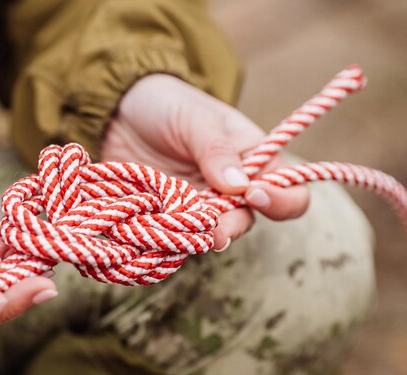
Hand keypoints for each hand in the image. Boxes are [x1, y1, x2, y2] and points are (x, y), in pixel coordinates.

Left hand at [103, 74, 309, 249]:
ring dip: (202, 236)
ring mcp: (200, 205)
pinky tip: (163, 232)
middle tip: (216, 229)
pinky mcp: (170, 216)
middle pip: (248, 219)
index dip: (282, 199)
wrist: (118, 112)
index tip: (254, 193)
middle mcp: (232, 188)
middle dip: (234, 226)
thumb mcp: (195, 118)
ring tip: (186, 232)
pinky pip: (179, 235)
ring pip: (213, 233)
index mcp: (252, 157)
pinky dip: (174, 237)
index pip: (289, 187)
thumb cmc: (166, 105)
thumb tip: (239, 187)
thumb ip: (217, 150)